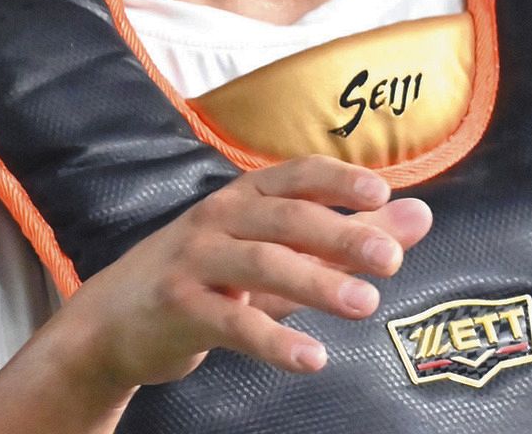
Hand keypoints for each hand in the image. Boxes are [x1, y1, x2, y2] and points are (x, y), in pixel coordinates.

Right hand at [51, 155, 431, 396]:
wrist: (111, 320)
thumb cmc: (208, 277)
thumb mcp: (276, 251)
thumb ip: (345, 235)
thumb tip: (420, 215)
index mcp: (245, 195)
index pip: (298, 174)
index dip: (340, 179)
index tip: (383, 193)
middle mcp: (220, 216)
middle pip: (287, 217)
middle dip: (341, 234)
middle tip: (391, 259)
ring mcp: (196, 259)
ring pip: (264, 264)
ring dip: (317, 283)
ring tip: (366, 304)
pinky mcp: (179, 307)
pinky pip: (233, 323)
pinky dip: (274, 341)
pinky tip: (312, 357)